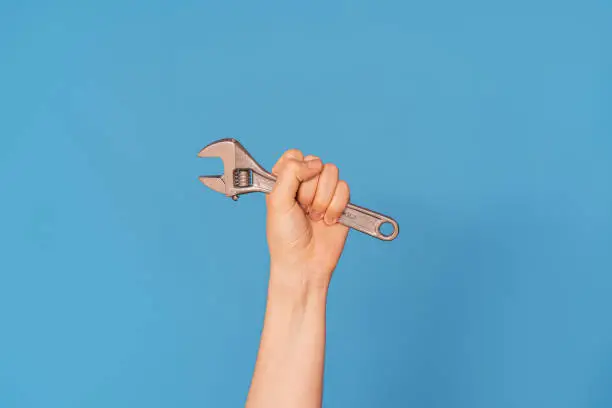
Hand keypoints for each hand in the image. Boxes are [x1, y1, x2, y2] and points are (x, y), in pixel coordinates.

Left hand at [266, 149, 350, 289]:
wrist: (304, 263)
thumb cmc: (285, 237)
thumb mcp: (277, 201)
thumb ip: (290, 173)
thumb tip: (314, 163)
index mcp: (284, 179)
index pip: (294, 155)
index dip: (296, 168)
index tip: (291, 187)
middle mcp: (305, 183)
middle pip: (316, 162)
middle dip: (308, 190)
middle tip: (301, 209)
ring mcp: (324, 192)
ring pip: (332, 174)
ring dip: (322, 199)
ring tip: (314, 216)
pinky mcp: (341, 202)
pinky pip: (345, 189)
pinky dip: (336, 207)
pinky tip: (327, 220)